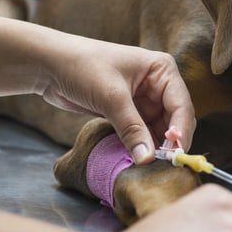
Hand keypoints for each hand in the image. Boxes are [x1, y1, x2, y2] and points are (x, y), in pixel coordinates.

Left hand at [37, 34, 195, 162]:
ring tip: (152, 167)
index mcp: (162, 70)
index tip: (176, 156)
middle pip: (175, 120)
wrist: (50, 65)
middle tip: (164, 166)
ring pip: (160, 129)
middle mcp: (158, 84)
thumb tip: (148, 159)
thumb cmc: (83, 67)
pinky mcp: (129, 111)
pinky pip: (142, 132)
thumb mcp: (111, 97)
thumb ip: (132, 129)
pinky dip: (141, 146)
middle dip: (170, 142)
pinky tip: (138, 159)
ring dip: (156, 147)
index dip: (181, 132)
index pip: (181, 105)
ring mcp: (144, 99)